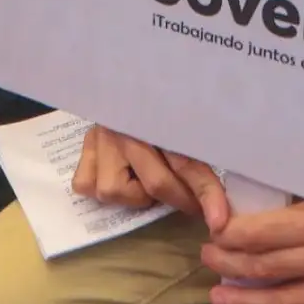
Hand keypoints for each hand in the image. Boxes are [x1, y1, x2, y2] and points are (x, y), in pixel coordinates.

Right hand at [71, 126, 228, 227]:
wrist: (125, 81)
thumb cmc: (163, 111)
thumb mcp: (184, 129)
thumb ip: (197, 164)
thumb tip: (219, 209)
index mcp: (162, 119)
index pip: (189, 164)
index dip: (208, 196)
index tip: (219, 222)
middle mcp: (130, 128)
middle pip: (155, 182)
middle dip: (178, 200)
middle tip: (191, 203)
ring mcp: (103, 136)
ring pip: (113, 189)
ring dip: (132, 194)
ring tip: (141, 179)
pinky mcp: (84, 144)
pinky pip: (85, 184)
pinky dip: (100, 187)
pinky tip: (116, 175)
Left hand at [202, 204, 303, 303]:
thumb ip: (299, 202)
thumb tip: (253, 210)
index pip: (258, 234)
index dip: (228, 236)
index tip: (213, 232)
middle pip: (263, 268)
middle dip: (228, 265)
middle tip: (207, 259)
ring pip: (282, 301)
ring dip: (245, 300)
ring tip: (219, 297)